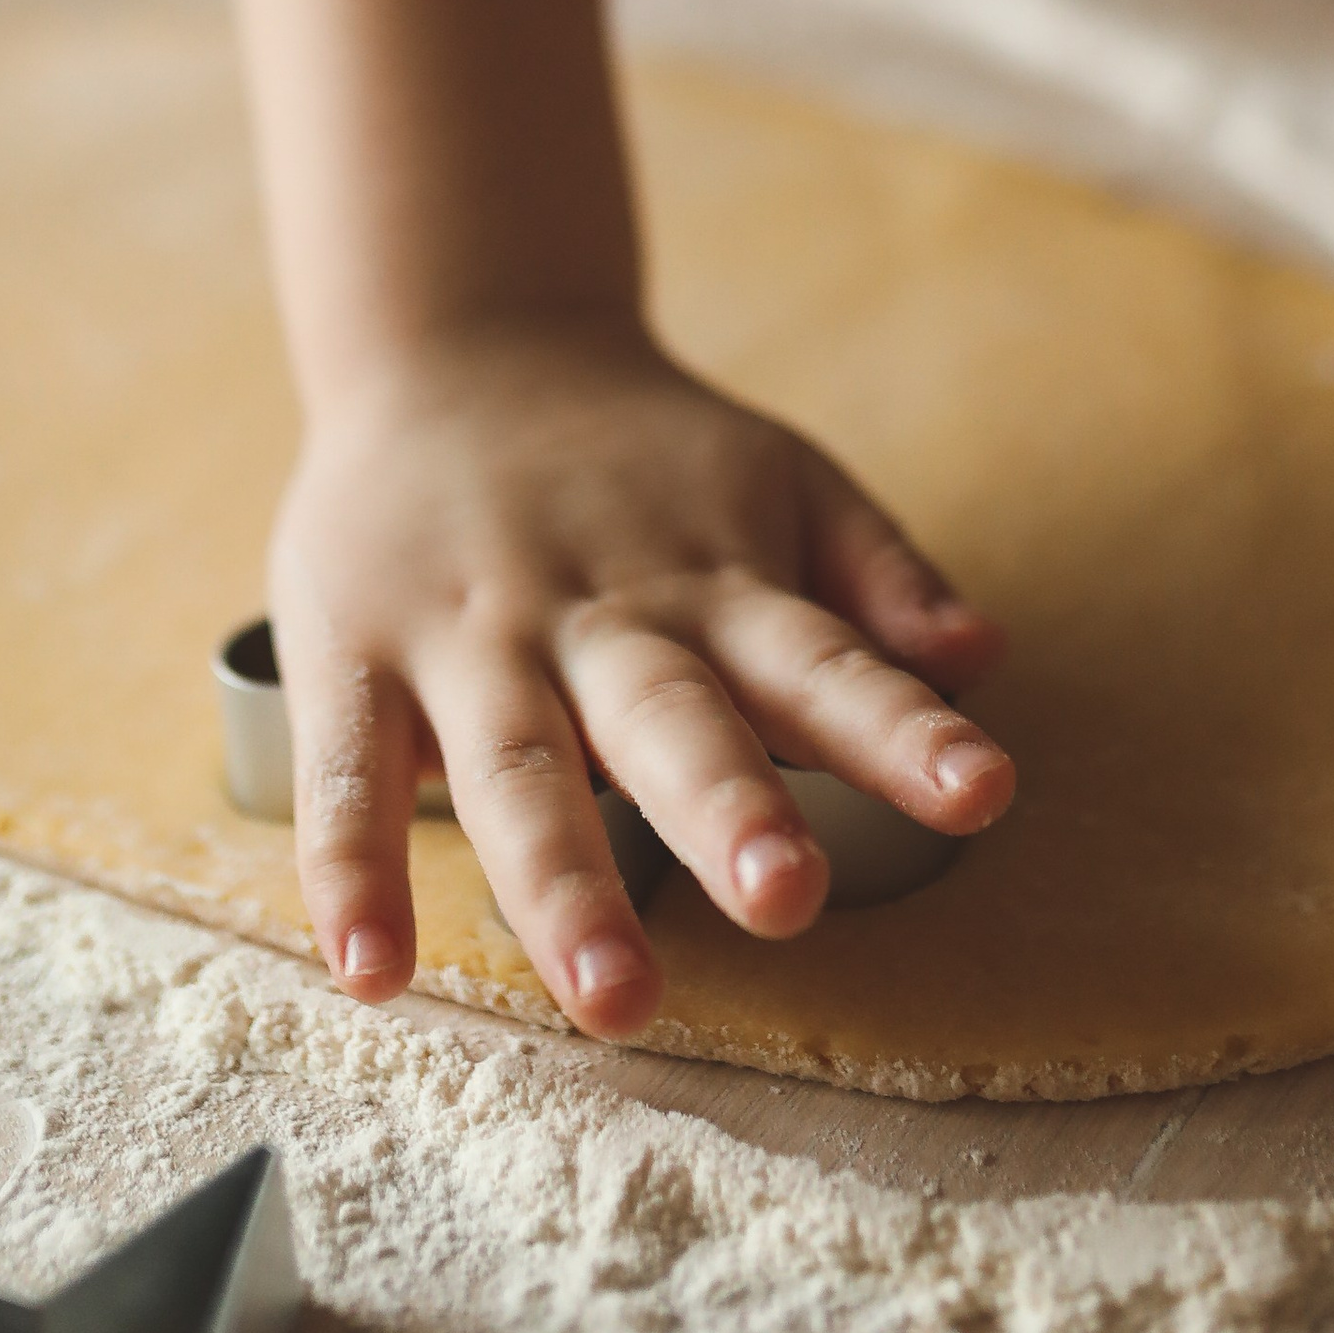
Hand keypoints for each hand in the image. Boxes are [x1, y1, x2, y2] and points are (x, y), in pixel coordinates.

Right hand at [265, 324, 1012, 1036]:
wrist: (461, 337)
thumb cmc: (640, 450)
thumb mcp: (780, 480)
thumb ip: (877, 576)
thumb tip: (985, 656)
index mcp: (717, 581)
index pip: (823, 659)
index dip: (902, 728)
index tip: (980, 791)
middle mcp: (601, 614)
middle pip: (670, 719)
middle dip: (728, 808)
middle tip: (789, 896)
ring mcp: (472, 636)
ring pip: (517, 768)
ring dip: (563, 882)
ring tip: (613, 994)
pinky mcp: (354, 651)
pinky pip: (348, 771)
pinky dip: (352, 870)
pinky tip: (372, 970)